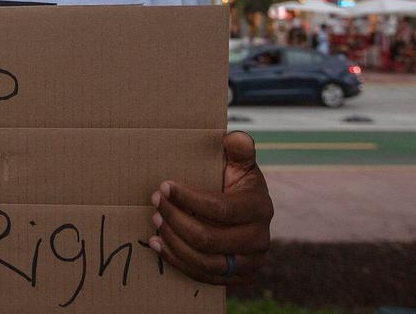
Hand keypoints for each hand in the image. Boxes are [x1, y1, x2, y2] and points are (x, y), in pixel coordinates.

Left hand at [148, 131, 272, 284]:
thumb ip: (238, 150)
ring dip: (173, 241)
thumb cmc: (236, 184)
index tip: (164, 186)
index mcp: (259, 207)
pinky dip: (176, 260)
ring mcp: (250, 262)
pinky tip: (158, 243)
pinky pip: (202, 275)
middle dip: (175, 220)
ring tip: (155, 221)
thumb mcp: (240, 164)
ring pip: (203, 261)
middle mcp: (260, 239)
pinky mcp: (238, 278)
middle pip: (208, 238)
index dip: (188, 199)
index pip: (220, 209)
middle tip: (155, 203)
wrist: (247, 217)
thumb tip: (234, 138)